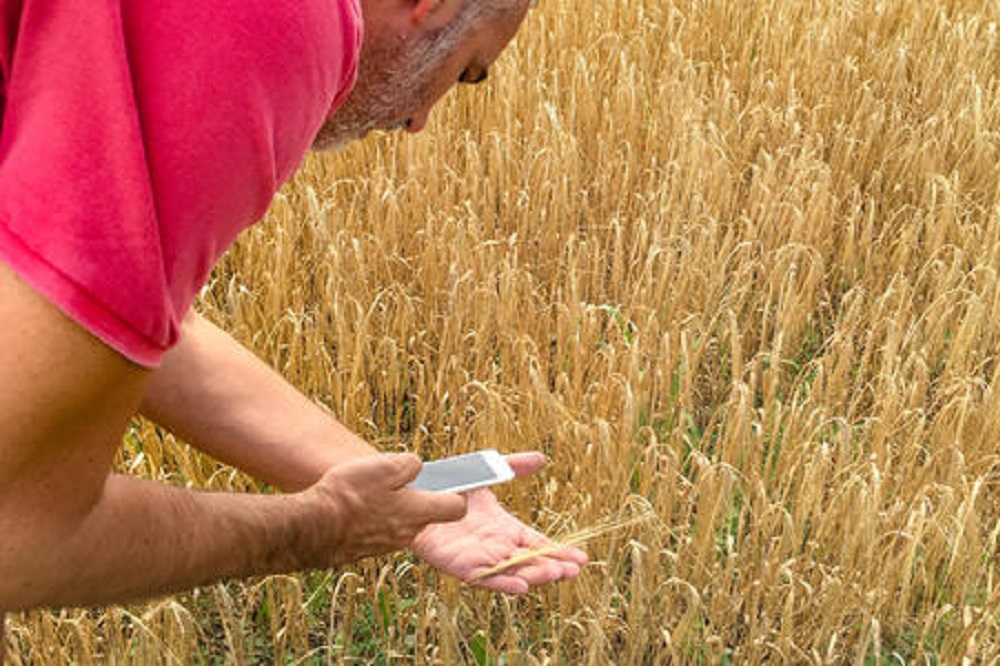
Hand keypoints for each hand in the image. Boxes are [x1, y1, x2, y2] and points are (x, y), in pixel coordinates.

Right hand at [298, 454, 466, 567]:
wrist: (313, 526)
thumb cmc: (350, 495)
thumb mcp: (385, 466)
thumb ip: (410, 465)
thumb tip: (417, 467)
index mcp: (418, 512)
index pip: (456, 508)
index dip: (458, 493)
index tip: (453, 482)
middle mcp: (407, 533)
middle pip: (425, 514)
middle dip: (417, 497)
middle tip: (395, 478)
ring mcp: (386, 544)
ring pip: (400, 521)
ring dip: (392, 506)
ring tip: (369, 488)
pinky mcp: (365, 548)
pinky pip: (378, 529)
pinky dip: (373, 517)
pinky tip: (355, 504)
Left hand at [411, 452, 588, 593]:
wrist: (414, 494)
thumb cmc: (450, 486)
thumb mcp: (488, 473)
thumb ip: (513, 467)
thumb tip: (542, 458)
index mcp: (506, 529)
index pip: (538, 544)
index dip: (559, 552)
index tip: (581, 559)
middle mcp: (497, 546)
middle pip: (531, 562)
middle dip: (553, 567)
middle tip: (574, 570)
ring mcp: (480, 557)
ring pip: (513, 571)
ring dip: (534, 575)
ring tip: (554, 574)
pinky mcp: (460, 565)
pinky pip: (484, 578)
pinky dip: (503, 582)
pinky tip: (520, 586)